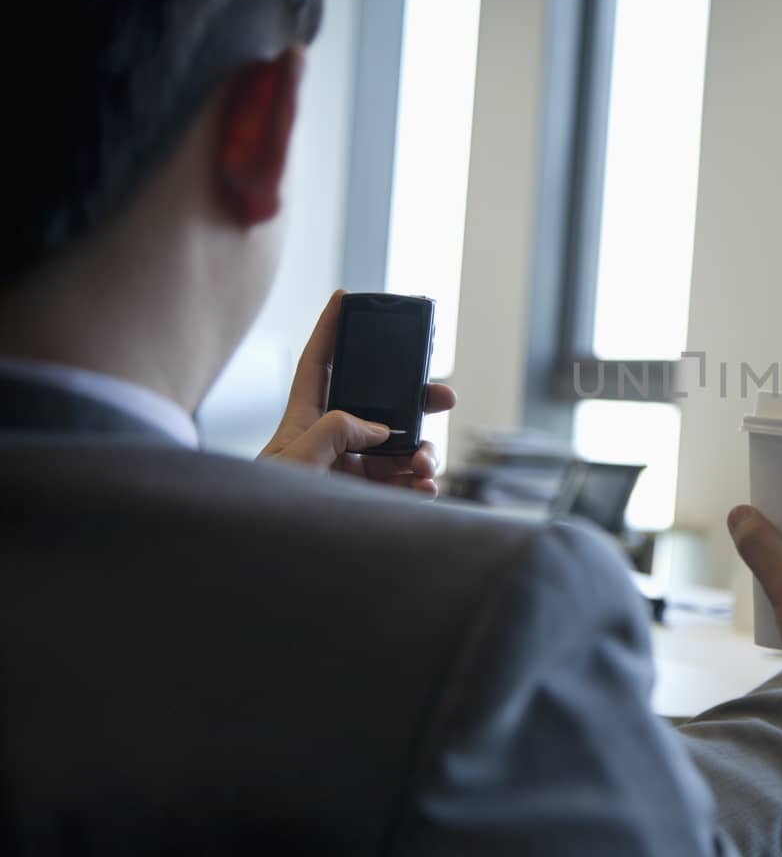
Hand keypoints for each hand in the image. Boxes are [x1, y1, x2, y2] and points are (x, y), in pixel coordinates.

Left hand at [258, 290, 456, 496]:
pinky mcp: (367, 499)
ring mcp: (352, 470)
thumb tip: (377, 428)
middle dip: (416, 398)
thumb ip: (334, 432)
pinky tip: (426, 489)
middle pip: (380, 404)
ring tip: (426, 467)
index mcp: (304, 419)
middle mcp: (332, 439)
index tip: (344, 297)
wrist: (265, 559)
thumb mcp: (292, 462)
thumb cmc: (263, 507)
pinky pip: (405, 484)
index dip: (330, 329)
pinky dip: (422, 485)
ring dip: (423, 452)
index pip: (319, 365)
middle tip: (443, 395)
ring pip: (401, 447)